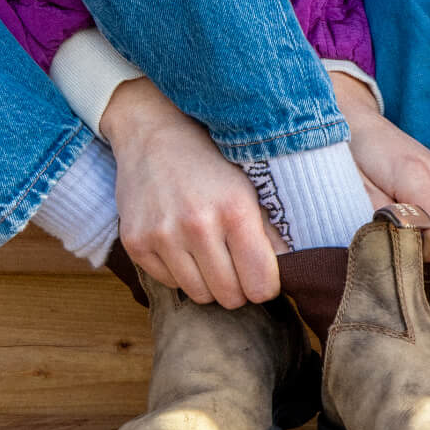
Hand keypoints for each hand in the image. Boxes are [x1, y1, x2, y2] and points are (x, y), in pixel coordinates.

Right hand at [104, 78, 281, 307]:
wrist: (155, 133)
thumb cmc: (213, 162)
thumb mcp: (252, 187)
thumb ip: (271, 232)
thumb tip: (294, 270)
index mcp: (236, 211)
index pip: (261, 284)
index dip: (266, 286)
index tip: (263, 277)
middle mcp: (197, 225)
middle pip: (230, 296)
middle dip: (239, 288)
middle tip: (237, 268)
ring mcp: (162, 236)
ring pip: (200, 295)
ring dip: (210, 283)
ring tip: (212, 256)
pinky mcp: (136, 243)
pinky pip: (170, 283)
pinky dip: (181, 274)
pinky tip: (184, 247)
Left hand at [331, 73, 429, 262]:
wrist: (349, 116)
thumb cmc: (341, 151)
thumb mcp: (350, 189)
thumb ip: (378, 217)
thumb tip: (402, 249)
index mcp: (414, 173)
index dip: (420, 250)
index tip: (390, 244)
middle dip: (419, 245)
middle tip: (382, 232)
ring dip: (419, 233)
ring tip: (385, 215)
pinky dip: (421, 221)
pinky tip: (396, 206)